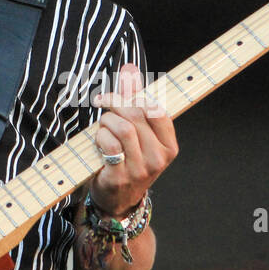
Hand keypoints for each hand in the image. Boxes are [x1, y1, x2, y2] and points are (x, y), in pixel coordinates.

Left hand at [88, 63, 177, 216]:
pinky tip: (99, 141)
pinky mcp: (120, 177)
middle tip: (103, 103)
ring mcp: (140, 170)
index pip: (157, 111)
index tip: (120, 92)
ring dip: (106, 121)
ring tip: (102, 126)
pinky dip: (100, 137)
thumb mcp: (139, 134)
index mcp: (169, 147)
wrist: (118, 200)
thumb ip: (136, 101)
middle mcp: (158, 159)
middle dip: (115, 104)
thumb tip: (130, 68)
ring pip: (122, 128)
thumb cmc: (129, 161)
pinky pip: (109, 145)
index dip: (135, 96)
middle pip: (136, 116)